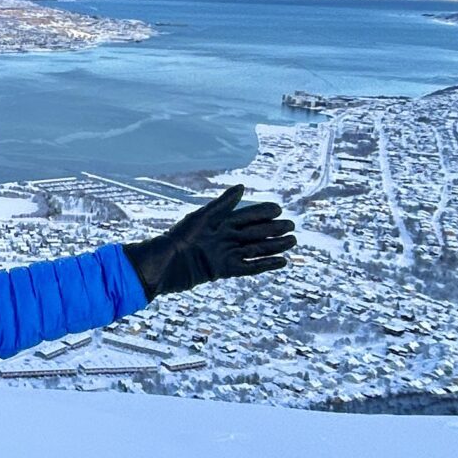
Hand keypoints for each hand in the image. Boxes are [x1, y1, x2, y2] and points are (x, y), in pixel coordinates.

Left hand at [123, 184, 296, 298]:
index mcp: (219, 222)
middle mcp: (225, 237)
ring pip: (256, 249)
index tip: (278, 208)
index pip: (246, 215)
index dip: (262, 212)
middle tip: (292, 226)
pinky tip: (281, 261)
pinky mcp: (225, 270)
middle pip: (255, 232)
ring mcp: (226, 254)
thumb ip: (223, 204)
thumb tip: (242, 187)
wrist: (165, 264)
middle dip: (273, 229)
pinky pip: (250, 267)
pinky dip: (265, 264)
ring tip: (292, 241)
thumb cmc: (180, 236)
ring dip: (274, 246)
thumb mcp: (202, 217)